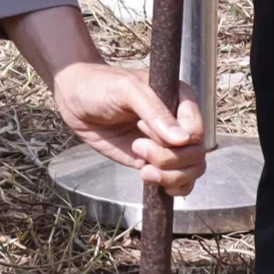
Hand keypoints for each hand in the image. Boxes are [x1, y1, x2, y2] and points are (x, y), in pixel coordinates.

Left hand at [52, 61, 207, 192]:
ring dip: (169, 176)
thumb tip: (182, 140)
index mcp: (181, 99)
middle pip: (196, 155)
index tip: (143, 126)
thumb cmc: (102, 86)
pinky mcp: (154, 162)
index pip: (197, 131)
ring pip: (191, 171)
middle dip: (169, 159)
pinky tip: (150, 178)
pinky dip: (173, 187)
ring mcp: (167, 145)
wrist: (76, 99)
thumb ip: (155, 112)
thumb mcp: (127, 90)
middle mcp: (179, 123)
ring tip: (143, 168)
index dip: (178, 140)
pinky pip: (179, 181)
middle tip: (138, 146)